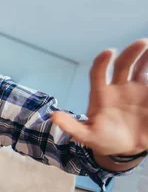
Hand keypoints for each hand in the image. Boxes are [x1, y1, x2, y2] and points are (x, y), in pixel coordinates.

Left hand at [52, 39, 147, 155]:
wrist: (126, 148)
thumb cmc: (103, 139)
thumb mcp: (87, 136)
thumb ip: (72, 127)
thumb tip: (54, 116)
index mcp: (100, 94)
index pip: (98, 73)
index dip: (102, 62)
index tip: (109, 51)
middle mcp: (117, 87)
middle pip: (122, 65)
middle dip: (131, 53)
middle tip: (142, 43)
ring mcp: (135, 89)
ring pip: (140, 67)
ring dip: (146, 56)